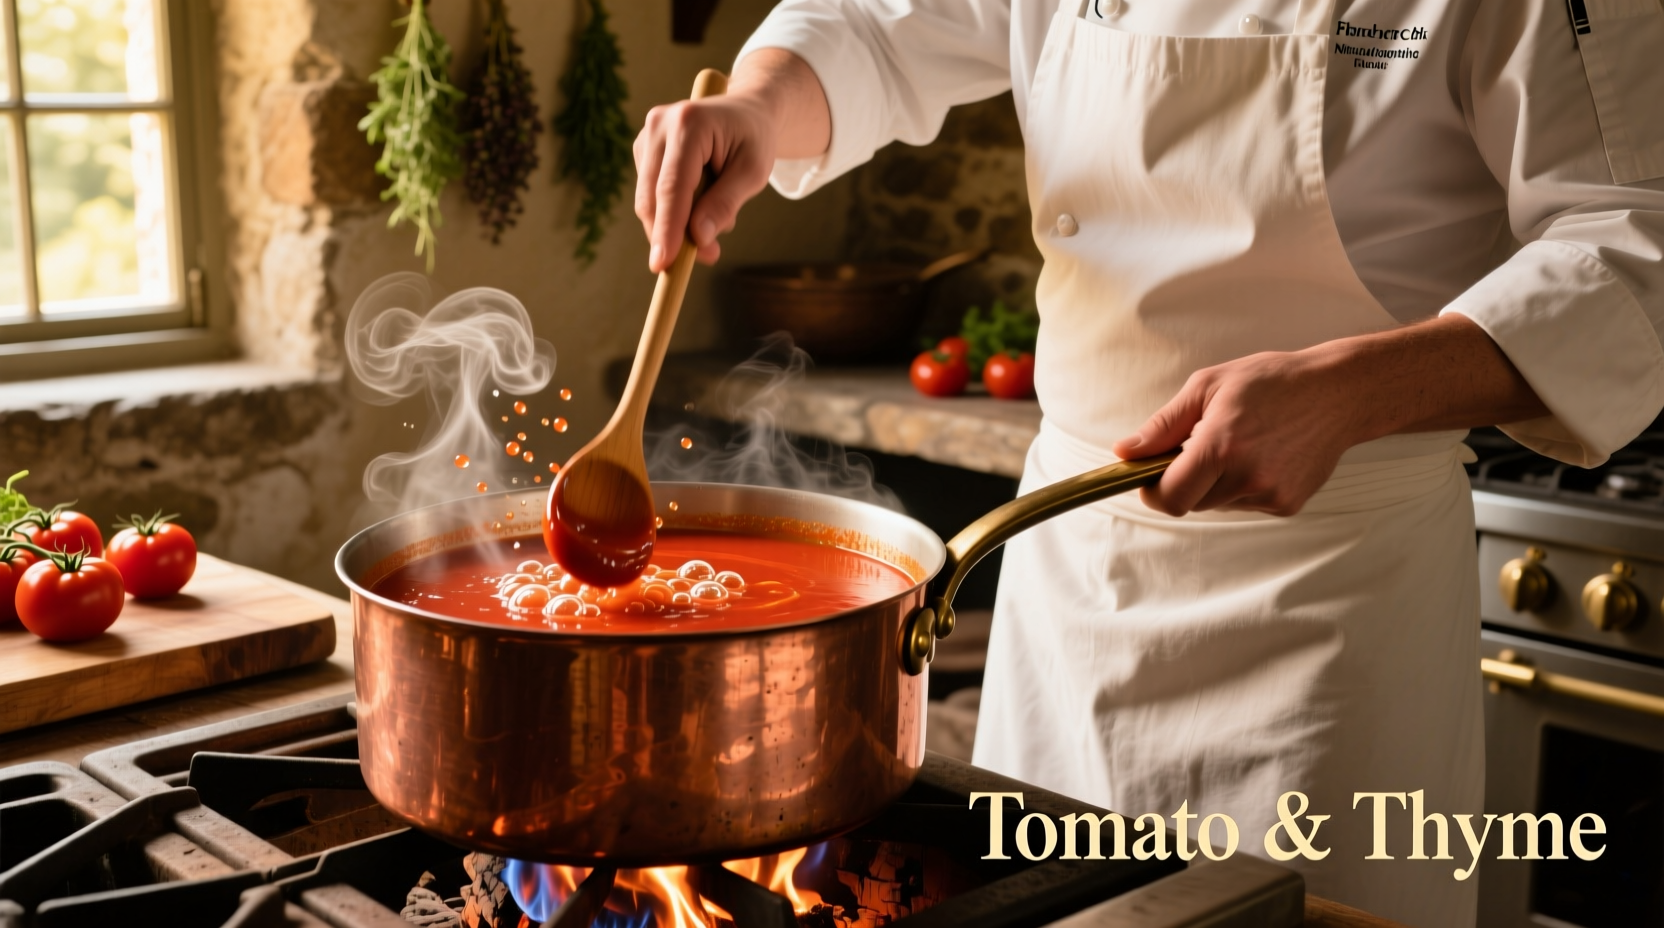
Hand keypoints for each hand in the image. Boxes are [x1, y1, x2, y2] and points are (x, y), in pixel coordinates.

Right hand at [633, 49, 829, 271]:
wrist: (746, 112)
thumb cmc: (754, 139)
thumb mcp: (753, 172)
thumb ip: (726, 203)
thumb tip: (699, 238)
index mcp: (688, 123)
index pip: (672, 187)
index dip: (667, 229)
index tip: (663, 264)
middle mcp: (659, 125)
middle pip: (652, 197)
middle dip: (671, 236)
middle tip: (706, 258)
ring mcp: (646, 137)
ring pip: (648, 200)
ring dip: (677, 224)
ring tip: (717, 219)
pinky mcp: (643, 151)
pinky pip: (651, 195)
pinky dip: (674, 211)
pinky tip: (702, 202)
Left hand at [1111, 351, 1362, 516]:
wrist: (1338, 392)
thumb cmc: (1270, 381)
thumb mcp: (1208, 387)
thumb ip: (1163, 425)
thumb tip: (1125, 453)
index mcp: (1221, 446)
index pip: (1170, 496)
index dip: (1153, 491)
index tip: (1151, 475)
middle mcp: (1248, 476)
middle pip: (1191, 501)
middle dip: (1186, 479)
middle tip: (1204, 444)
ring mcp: (1271, 494)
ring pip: (1218, 504)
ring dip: (1216, 482)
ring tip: (1241, 443)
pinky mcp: (1288, 505)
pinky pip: (1246, 504)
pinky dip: (1243, 486)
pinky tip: (1264, 455)